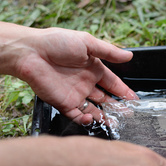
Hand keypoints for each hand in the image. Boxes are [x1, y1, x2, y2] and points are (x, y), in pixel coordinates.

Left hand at [11, 28, 138, 124]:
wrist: (30, 52)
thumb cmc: (57, 42)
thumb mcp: (87, 43)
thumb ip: (109, 52)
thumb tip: (129, 56)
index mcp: (93, 68)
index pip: (113, 83)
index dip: (124, 91)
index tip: (135, 100)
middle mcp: (86, 83)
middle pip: (106, 99)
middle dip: (118, 107)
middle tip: (129, 115)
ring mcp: (75, 95)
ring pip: (94, 110)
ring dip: (105, 117)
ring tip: (116, 123)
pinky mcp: (63, 104)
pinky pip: (77, 116)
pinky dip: (85, 120)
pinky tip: (92, 119)